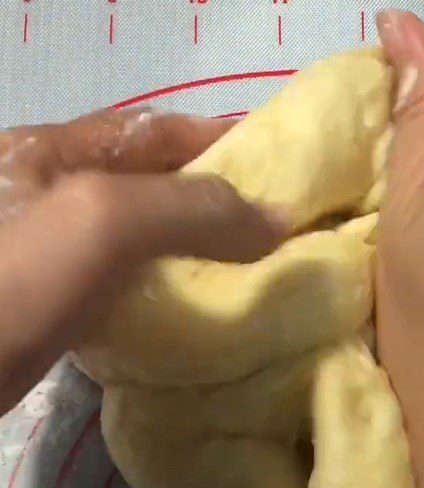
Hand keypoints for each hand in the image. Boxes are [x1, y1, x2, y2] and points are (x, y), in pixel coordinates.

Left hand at [0, 108, 285, 412]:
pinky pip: (133, 286)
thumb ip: (190, 211)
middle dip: (220, 200)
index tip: (284, 165)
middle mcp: (56, 196)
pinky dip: (175, 291)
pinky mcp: (61, 309)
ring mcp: (57, 256)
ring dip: (203, 250)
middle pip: (156, 185)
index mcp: (56, 152)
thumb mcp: (103, 223)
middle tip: (282, 228)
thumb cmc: (13, 282)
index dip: (222, 138)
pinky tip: (207, 309)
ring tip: (260, 268)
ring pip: (148, 240)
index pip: (156, 130)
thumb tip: (277, 222)